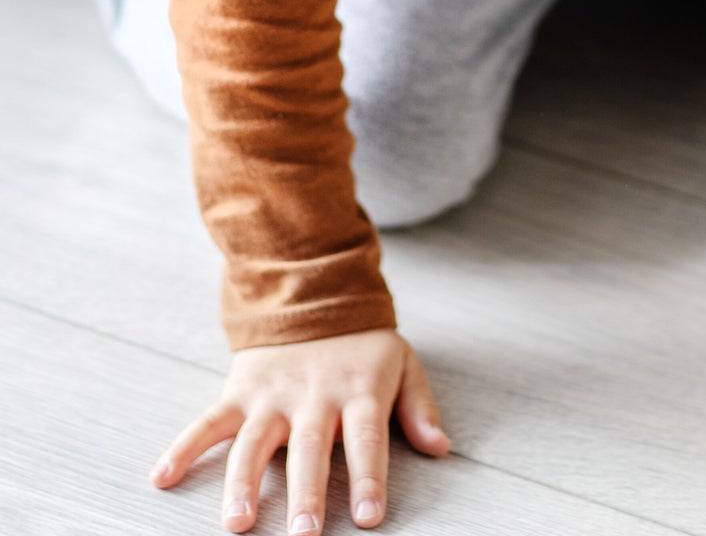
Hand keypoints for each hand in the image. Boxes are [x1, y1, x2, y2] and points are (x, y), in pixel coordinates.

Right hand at [146, 327, 450, 531]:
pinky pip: (208, 421)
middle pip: (310, 448)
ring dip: (243, 483)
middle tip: (304, 535)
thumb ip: (419, 408)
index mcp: (360, 390)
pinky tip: (163, 478)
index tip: (370, 518)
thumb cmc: (364, 346)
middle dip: (306, 492)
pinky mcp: (240, 391)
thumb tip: (441, 448)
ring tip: (236, 523)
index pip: (368, 438)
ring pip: (255, 441)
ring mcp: (273, 394)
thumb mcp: (403, 365)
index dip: (369, 477)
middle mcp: (315, 395)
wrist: (316, 294)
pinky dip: (184, 447)